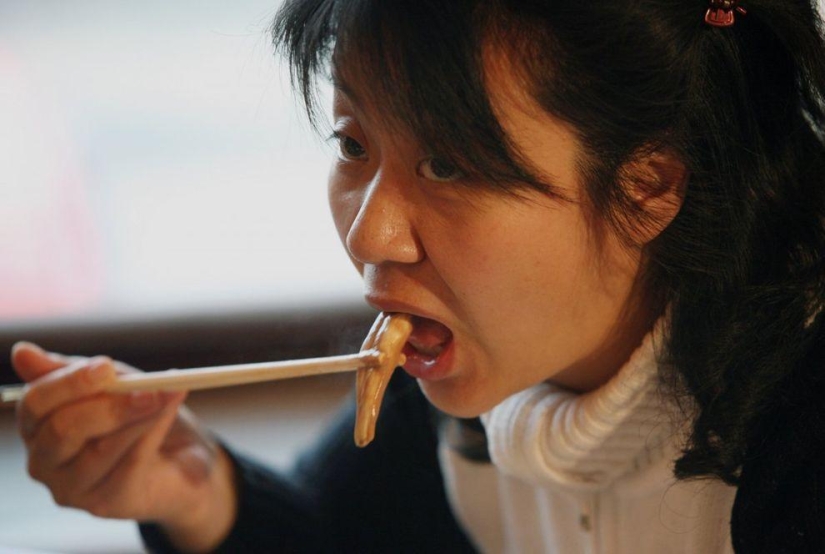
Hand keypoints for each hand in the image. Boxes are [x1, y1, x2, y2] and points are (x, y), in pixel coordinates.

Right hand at [12, 342, 237, 550]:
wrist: (182, 456)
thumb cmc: (140, 415)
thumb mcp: (113, 384)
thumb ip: (75, 371)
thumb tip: (22, 352)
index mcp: (38, 427)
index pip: (34, 404)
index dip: (69, 383)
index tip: (106, 366)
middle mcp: (45, 462)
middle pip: (61, 430)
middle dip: (108, 405)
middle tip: (147, 387)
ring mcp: (72, 488)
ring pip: (100, 449)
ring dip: (139, 417)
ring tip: (168, 394)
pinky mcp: (105, 502)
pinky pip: (130, 463)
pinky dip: (154, 432)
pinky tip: (169, 413)